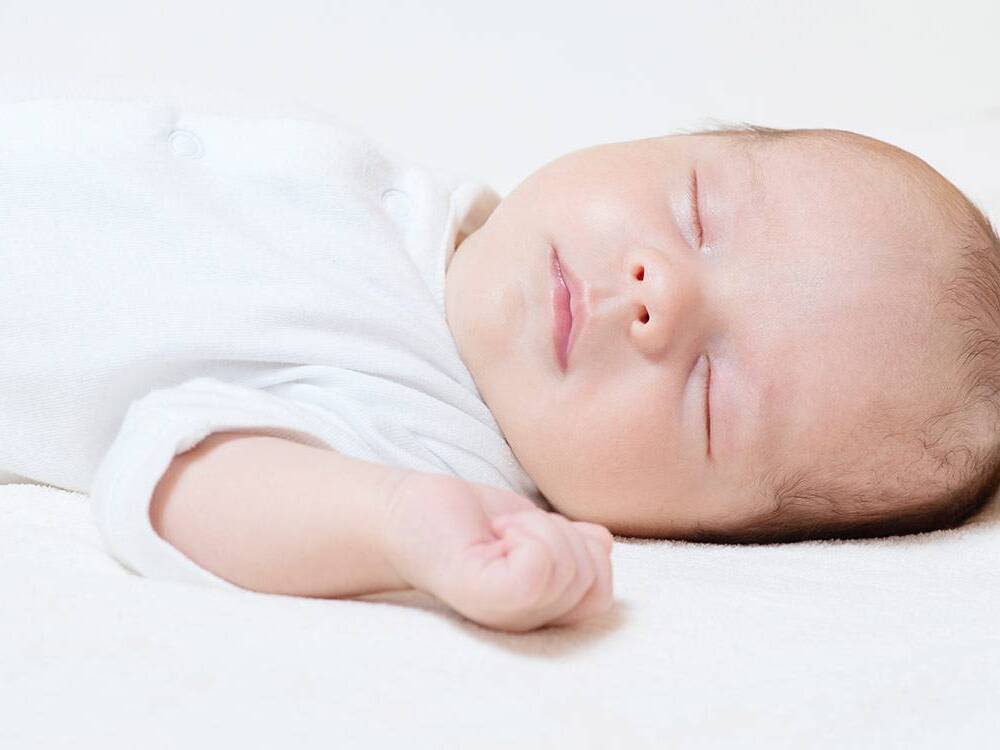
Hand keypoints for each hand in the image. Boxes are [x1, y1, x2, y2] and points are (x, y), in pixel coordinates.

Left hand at [379, 472, 613, 632]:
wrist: (404, 512)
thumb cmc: (467, 523)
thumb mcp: (537, 530)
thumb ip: (574, 544)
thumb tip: (602, 542)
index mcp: (543, 614)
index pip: (603, 592)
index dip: (580, 550)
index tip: (535, 537)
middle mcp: (528, 625)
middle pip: (592, 579)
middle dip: (562, 535)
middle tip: (511, 533)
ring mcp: (506, 616)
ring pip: (570, 568)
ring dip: (541, 529)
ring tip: (499, 534)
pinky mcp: (483, 596)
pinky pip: (541, 566)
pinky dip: (527, 533)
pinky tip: (494, 535)